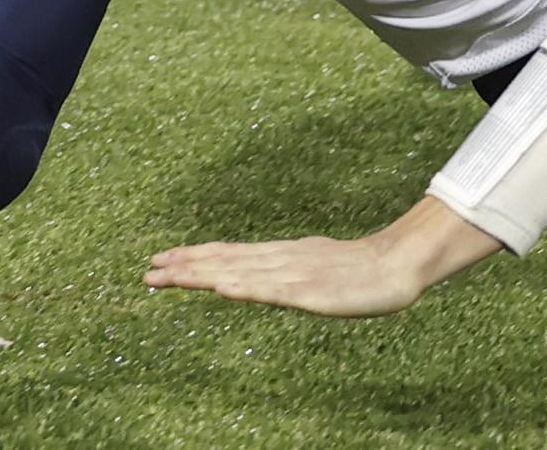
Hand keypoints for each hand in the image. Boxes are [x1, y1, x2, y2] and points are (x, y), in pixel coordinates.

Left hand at [144, 231, 432, 316]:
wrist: (399, 265)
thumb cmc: (360, 270)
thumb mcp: (314, 267)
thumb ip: (286, 273)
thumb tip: (261, 275)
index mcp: (281, 255)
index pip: (229, 254)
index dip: (194, 257)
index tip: (160, 260)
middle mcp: (280, 260)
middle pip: (225, 262)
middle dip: (185, 267)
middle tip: (147, 272)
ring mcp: (295, 274)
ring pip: (239, 273)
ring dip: (202, 274)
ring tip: (170, 276)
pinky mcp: (312, 291)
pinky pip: (273, 291)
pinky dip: (245, 288)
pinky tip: (222, 289)